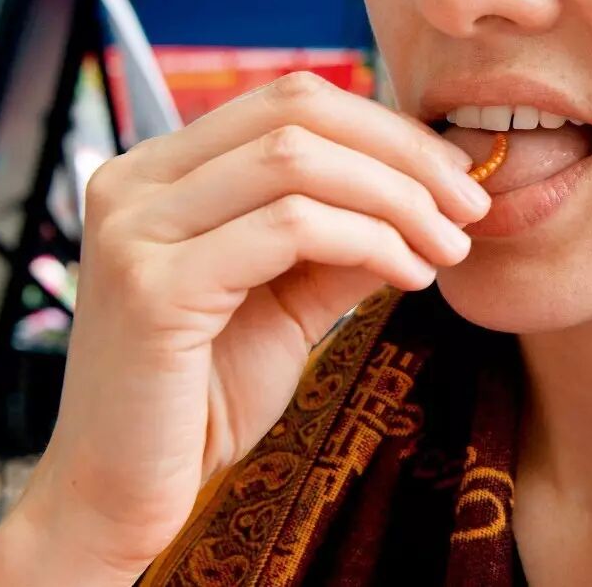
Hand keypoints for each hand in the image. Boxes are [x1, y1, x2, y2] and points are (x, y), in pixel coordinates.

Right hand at [0, 72, 489, 577]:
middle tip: (470, 204)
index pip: (290, 101)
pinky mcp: (152, 286)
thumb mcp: (289, 296)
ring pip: (297, 161)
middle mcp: (135, 181)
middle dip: (402, 152)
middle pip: (296, 112)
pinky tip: (410, 277)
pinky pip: (290, 229)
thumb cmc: (204, 393)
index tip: (454, 174)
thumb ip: (344, 238)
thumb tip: (432, 191)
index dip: (386, 126)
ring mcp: (135, 228)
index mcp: (162, 169)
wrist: (121, 491)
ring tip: (448, 247)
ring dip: (396, 199)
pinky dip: (368, 241)